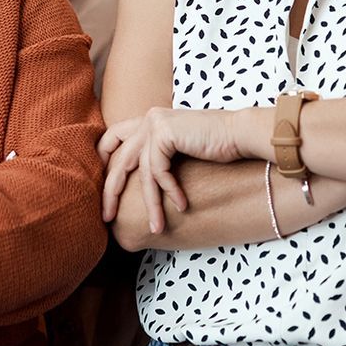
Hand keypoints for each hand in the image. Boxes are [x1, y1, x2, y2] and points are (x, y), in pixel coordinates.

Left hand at [97, 106, 245, 234]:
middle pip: (118, 158)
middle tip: (106, 217)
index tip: (103, 191)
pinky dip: (170, 191)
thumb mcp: (179, 153)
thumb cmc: (216, 148)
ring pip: (142, 172)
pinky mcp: (165, 132)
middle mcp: (148, 119)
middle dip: (110, 191)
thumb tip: (139, 187)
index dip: (104, 163)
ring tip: (156, 226)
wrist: (242, 135)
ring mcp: (155, 123)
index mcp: (148, 121)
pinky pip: (158, 170)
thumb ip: (159, 159)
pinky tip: (183, 205)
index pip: (113, 139)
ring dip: (151, 203)